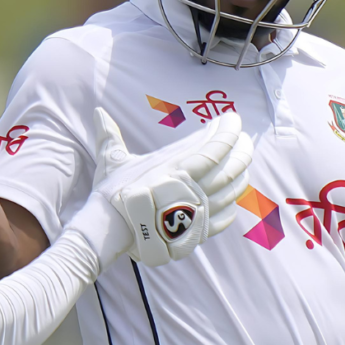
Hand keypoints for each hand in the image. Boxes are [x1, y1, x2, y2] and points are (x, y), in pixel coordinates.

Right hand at [87, 108, 252, 268]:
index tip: (233, 119)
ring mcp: (196, 210)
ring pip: (231, 190)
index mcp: (174, 166)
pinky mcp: (196, 231)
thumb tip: (98, 112)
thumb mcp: (111, 161)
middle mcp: (190, 186)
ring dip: (242, 174)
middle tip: (246, 139)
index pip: (214, 145)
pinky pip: (224, 217)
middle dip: (243, 150)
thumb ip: (110, 136)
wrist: (110, 231)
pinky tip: (233, 198)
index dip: (228, 131)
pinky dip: (232, 204)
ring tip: (244, 163)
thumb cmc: (111, 194)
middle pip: (230, 167)